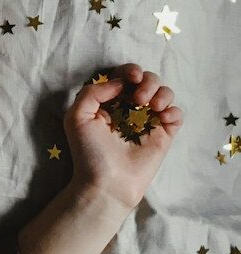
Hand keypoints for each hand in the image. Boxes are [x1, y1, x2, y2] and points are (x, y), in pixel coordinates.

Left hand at [63, 63, 184, 210]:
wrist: (107, 182)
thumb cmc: (88, 152)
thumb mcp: (76, 118)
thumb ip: (91, 93)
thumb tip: (119, 83)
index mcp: (109, 103)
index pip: (124, 77)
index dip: (130, 71)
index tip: (132, 78)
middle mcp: (130, 109)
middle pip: (148, 80)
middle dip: (147, 81)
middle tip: (138, 99)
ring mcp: (148, 121)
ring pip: (165, 93)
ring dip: (161, 92)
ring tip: (150, 106)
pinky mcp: (163, 134)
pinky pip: (177, 113)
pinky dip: (173, 110)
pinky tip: (161, 117)